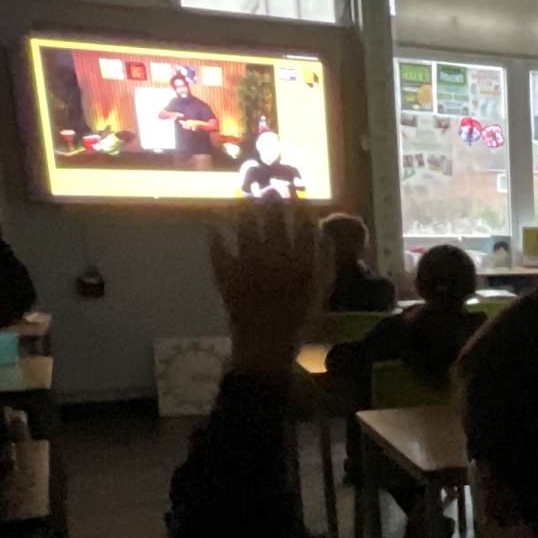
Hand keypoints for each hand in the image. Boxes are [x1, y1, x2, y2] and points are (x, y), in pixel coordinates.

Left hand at [207, 203, 318, 374]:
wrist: (267, 348)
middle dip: (272, 202)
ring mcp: (249, 265)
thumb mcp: (322, 292)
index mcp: (301, 263)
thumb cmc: (299, 322)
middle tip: (268, 189)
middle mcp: (276, 259)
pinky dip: (214, 237)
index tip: (297, 194)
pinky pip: (219, 251)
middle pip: (274, 221)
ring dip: (245, 211)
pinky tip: (212, 225)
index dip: (299, 207)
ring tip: (244, 199)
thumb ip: (325, 262)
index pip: (303, 226)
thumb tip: (323, 233)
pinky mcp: (227, 275)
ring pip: (247, 229)